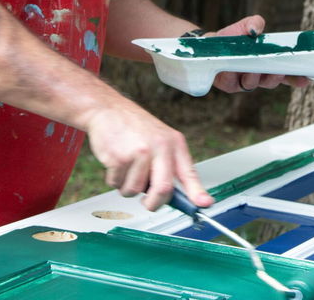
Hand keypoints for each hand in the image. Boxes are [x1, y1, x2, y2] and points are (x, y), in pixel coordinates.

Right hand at [84, 103, 210, 212]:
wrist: (108, 109)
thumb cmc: (134, 126)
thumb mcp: (160, 139)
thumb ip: (167, 165)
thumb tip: (171, 195)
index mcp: (174, 143)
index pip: (189, 173)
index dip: (197, 192)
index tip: (205, 204)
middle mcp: (160, 147)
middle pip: (163, 189)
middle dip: (153, 204)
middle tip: (147, 203)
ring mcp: (140, 152)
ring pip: (134, 191)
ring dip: (127, 187)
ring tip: (126, 168)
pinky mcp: (120, 157)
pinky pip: (116, 184)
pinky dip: (114, 179)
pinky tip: (115, 161)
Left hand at [203, 14, 310, 92]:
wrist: (211, 45)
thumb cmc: (233, 36)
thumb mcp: (246, 25)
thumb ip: (254, 23)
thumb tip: (255, 29)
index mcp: (268, 63)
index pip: (287, 73)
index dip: (297, 77)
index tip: (306, 78)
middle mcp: (259, 74)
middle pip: (273, 81)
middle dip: (277, 77)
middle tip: (279, 70)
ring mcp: (245, 80)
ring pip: (255, 83)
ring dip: (256, 76)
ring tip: (254, 68)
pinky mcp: (230, 85)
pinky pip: (235, 84)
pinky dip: (235, 76)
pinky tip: (233, 71)